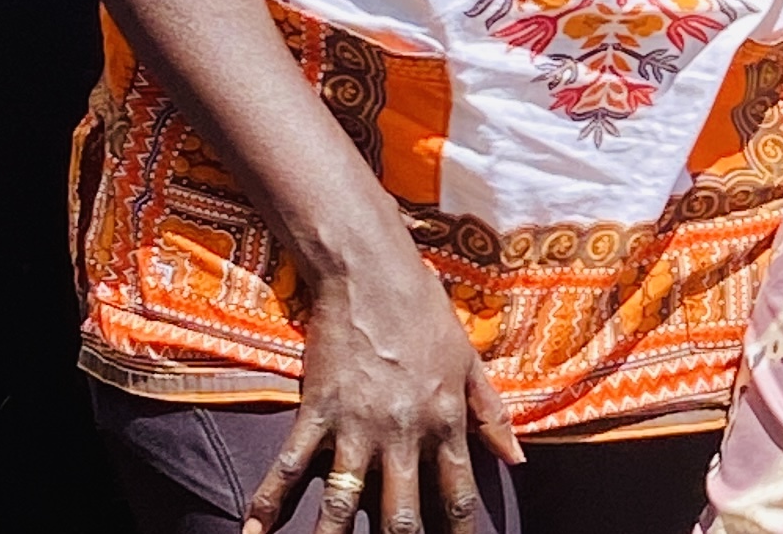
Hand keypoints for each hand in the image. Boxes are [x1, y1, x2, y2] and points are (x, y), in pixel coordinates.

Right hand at [240, 241, 522, 533]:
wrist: (372, 275)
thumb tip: (516, 460)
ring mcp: (356, 426)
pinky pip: (288, 467)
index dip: (460, 531)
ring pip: (343, 502)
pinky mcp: (316, 411)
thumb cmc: (426, 314)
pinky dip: (267, 505)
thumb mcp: (469, 362)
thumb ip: (491, 415)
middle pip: (400, 513)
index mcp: (444, 421)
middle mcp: (402, 433)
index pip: (457, 493)